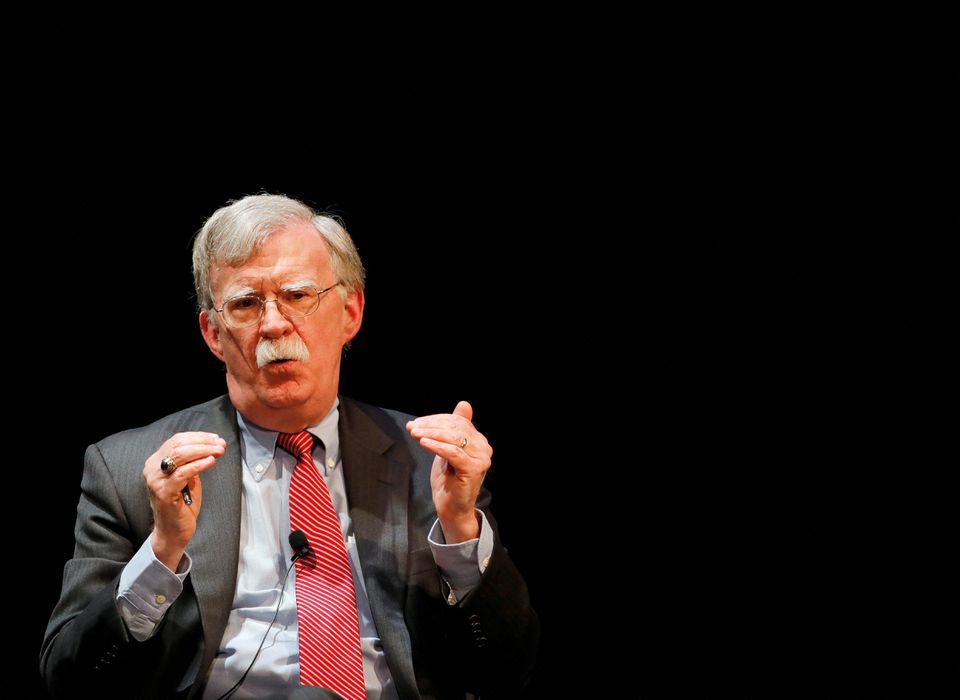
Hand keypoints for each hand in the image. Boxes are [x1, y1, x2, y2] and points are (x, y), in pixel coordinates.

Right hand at [142, 432, 225, 569]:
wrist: (173, 532)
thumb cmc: (182, 505)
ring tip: (219, 451)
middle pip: (178, 445)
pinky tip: (210, 462)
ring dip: (203, 451)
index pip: (177, 440)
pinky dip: (198, 465)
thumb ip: (193, 461)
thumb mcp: (188, 478)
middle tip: (221, 444)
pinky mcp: (163, 493)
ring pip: (179, 455)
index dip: (198, 437)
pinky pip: (182, 473)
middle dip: (203, 442)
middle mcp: (152, 469)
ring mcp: (156, 481)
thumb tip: (210, 444)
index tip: (216, 438)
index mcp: (156, 462)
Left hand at [406, 401, 491, 542]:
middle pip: (456, 427)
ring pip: (454, 438)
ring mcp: (481, 458)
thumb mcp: (446, 450)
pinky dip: (437, 446)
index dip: (436, 420)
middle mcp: (484, 447)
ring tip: (414, 433)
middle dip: (431, 425)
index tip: (416, 423)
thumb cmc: (448, 481)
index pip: (457, 421)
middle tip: (412, 427)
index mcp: (478, 441)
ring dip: (431, 433)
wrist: (451, 508)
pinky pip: (453, 452)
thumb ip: (452, 429)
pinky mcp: (474, 469)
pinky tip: (423, 443)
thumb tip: (465, 404)